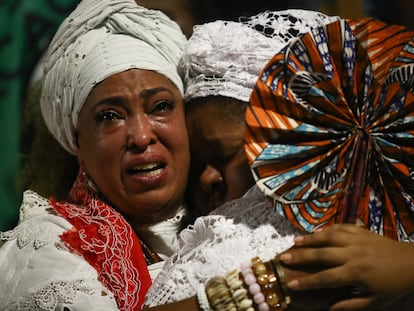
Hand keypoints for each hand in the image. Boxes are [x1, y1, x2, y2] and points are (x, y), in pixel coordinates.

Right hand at [279, 224, 413, 309]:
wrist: (412, 262)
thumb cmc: (393, 285)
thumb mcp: (375, 301)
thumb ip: (351, 304)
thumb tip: (329, 309)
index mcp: (355, 273)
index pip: (325, 278)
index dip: (307, 282)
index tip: (291, 284)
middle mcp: (352, 254)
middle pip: (321, 254)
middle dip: (300, 256)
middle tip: (283, 257)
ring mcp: (355, 240)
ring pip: (327, 236)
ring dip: (309, 238)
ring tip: (294, 241)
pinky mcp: (360, 231)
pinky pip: (339, 227)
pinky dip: (326, 229)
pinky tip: (316, 232)